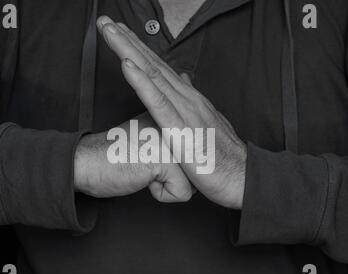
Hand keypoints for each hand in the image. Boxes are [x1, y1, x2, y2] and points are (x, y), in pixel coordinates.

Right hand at [74, 113, 193, 202]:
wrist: (86, 162)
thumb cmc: (116, 154)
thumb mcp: (150, 136)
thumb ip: (171, 132)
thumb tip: (186, 133)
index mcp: (172, 114)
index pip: (198, 149)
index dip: (180, 162)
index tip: (157, 155)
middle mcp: (177, 124)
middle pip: (199, 166)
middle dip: (175, 175)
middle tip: (146, 161)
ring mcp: (173, 140)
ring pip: (194, 181)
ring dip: (168, 183)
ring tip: (144, 168)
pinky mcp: (167, 160)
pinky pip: (181, 193)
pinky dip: (160, 193)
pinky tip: (142, 176)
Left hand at [98, 16, 246, 209]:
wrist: (242, 178)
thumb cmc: (221, 156)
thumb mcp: (205, 125)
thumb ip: (191, 102)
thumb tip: (182, 81)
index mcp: (188, 99)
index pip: (158, 68)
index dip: (138, 48)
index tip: (118, 31)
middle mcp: (186, 98)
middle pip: (151, 64)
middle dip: (126, 40)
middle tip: (105, 21)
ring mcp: (184, 111)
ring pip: (151, 75)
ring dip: (128, 51)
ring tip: (110, 32)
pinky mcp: (181, 130)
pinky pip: (158, 102)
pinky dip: (141, 82)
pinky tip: (127, 65)